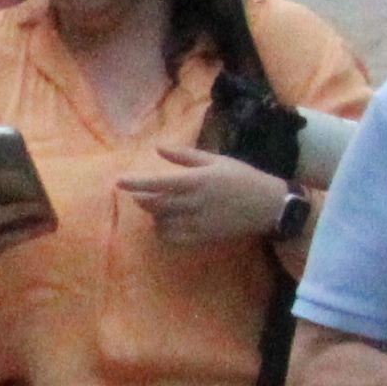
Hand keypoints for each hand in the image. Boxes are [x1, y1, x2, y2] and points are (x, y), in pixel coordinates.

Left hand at [118, 148, 297, 245]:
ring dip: (154, 214)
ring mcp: (197, 222)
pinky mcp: (201, 237)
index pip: (158, 183)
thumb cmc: (242, 178)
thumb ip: (185, 156)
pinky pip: (172, 237)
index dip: (136, 183)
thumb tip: (158, 148)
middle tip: (140, 194)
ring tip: (161, 206)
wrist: (268, 205)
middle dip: (142, 199)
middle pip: (154, 204)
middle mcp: (193, 202)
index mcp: (196, 181)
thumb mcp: (216, 160)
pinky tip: (169, 222)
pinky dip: (164, 230)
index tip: (118, 181)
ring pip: (161, 222)